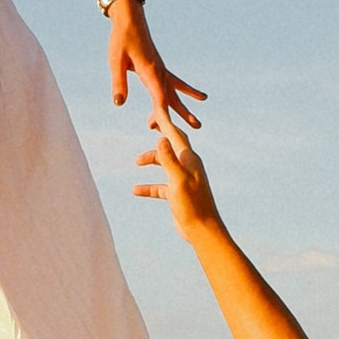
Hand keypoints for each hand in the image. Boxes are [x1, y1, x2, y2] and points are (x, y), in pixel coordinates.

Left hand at [109, 0, 203, 131]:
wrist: (130, 20)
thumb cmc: (122, 39)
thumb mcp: (116, 61)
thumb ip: (119, 82)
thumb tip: (119, 104)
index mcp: (150, 71)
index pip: (159, 97)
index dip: (162, 113)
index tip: (167, 128)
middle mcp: (160, 72)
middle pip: (172, 98)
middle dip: (182, 114)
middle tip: (196, 128)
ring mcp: (162, 70)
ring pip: (175, 93)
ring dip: (184, 109)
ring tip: (197, 123)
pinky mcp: (160, 68)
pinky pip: (175, 83)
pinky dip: (185, 91)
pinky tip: (199, 97)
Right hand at [134, 120, 221, 238]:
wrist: (203, 230)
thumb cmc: (192, 205)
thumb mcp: (178, 180)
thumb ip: (169, 159)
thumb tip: (161, 137)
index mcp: (189, 159)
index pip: (175, 135)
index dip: (165, 121)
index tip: (156, 108)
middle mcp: (188, 166)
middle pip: (170, 145)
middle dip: (159, 135)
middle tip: (148, 125)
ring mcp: (183, 179)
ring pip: (164, 163)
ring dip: (151, 160)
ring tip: (136, 162)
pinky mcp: (178, 193)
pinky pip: (160, 185)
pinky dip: (148, 186)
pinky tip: (135, 190)